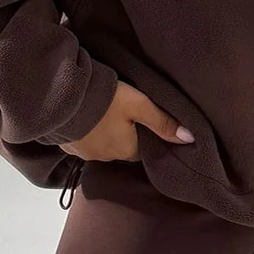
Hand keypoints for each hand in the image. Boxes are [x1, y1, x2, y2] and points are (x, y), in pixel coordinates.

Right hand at [59, 81, 194, 162]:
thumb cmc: (105, 99)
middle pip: (122, 149)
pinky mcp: (67, 146)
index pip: (141, 150)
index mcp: (126, 150)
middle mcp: (106, 157)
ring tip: (104, 115)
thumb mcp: (140, 105)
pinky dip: (85, 134)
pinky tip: (85, 120)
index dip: (144, 137)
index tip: (143, 123)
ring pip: (101, 146)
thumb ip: (163, 122)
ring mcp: (85, 153)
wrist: (64, 97)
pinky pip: (81, 143)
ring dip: (103, 134)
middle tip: (123, 115)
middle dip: (123, 136)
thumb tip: (189, 139)